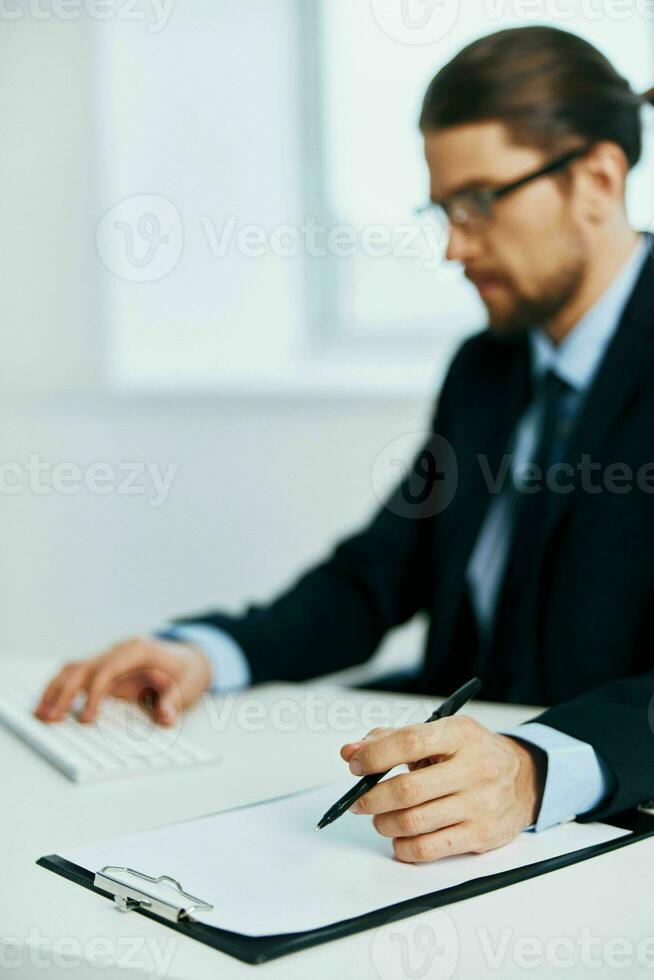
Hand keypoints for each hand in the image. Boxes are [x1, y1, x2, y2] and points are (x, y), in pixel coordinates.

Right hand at [34, 637, 212, 725]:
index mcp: (137, 650)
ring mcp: (108, 658)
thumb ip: (174, 701)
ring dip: (55, 690)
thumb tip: (165, 717)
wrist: (189, 657)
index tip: (86, 719)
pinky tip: (48, 707)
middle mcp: (117, 651)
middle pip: (83, 667)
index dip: (94, 694)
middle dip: (64, 693)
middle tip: (49, 718)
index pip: (107, 669)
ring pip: (73, 669)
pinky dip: (60, 689)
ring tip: (39, 714)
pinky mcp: (103, 670)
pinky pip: (76, 676)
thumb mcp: (188, 685)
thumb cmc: (187, 671)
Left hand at [340, 715, 544, 862]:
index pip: (410, 742)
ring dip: (384, 823)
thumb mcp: (440, 733)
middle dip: (372, 798)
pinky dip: (403, 847)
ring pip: (414, 822)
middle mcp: (474, 768)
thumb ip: (392, 739)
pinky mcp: (481, 835)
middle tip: (359, 801)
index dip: (375, 756)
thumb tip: (351, 752)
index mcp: (460, 734)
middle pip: (408, 790)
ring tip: (380, 818)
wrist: (523, 779)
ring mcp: (479, 804)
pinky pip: (429, 849)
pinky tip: (399, 837)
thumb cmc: (471, 753)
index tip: (356, 766)